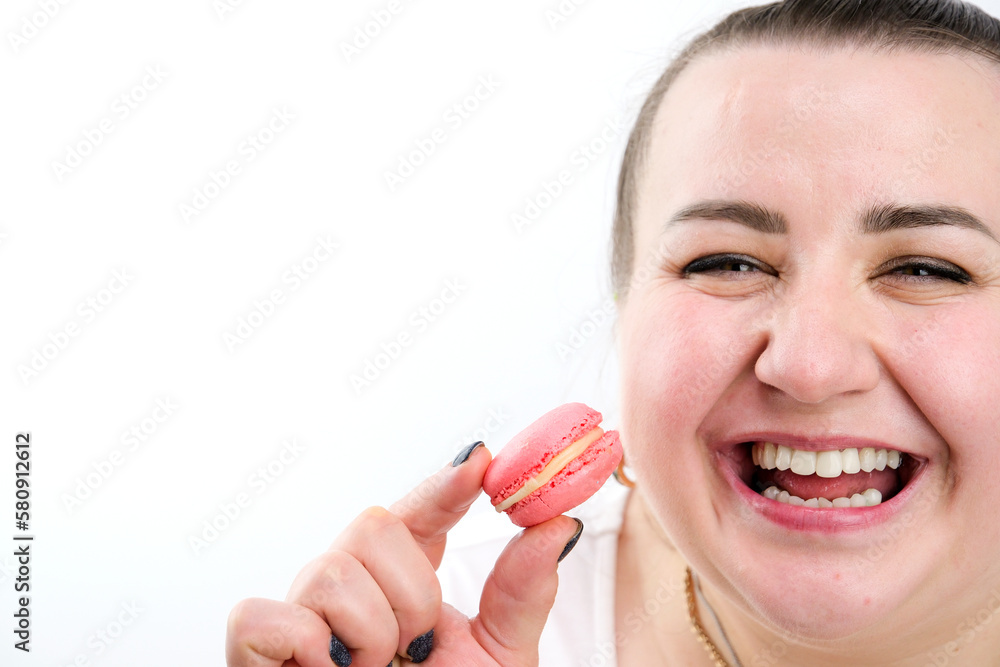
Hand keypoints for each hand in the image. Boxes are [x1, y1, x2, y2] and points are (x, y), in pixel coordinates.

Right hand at [226, 442, 582, 666]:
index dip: (445, 484)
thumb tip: (559, 524)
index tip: (481, 462)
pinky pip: (263, 615)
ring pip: (329, 569)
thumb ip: (522, 593)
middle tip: (418, 647)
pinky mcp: (252, 652)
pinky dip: (305, 647)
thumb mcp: (497, 659)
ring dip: (370, 632)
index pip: (418, 512)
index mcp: (403, 583)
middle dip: (412, 590)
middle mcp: (348, 589)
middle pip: (370, 524)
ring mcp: (300, 617)